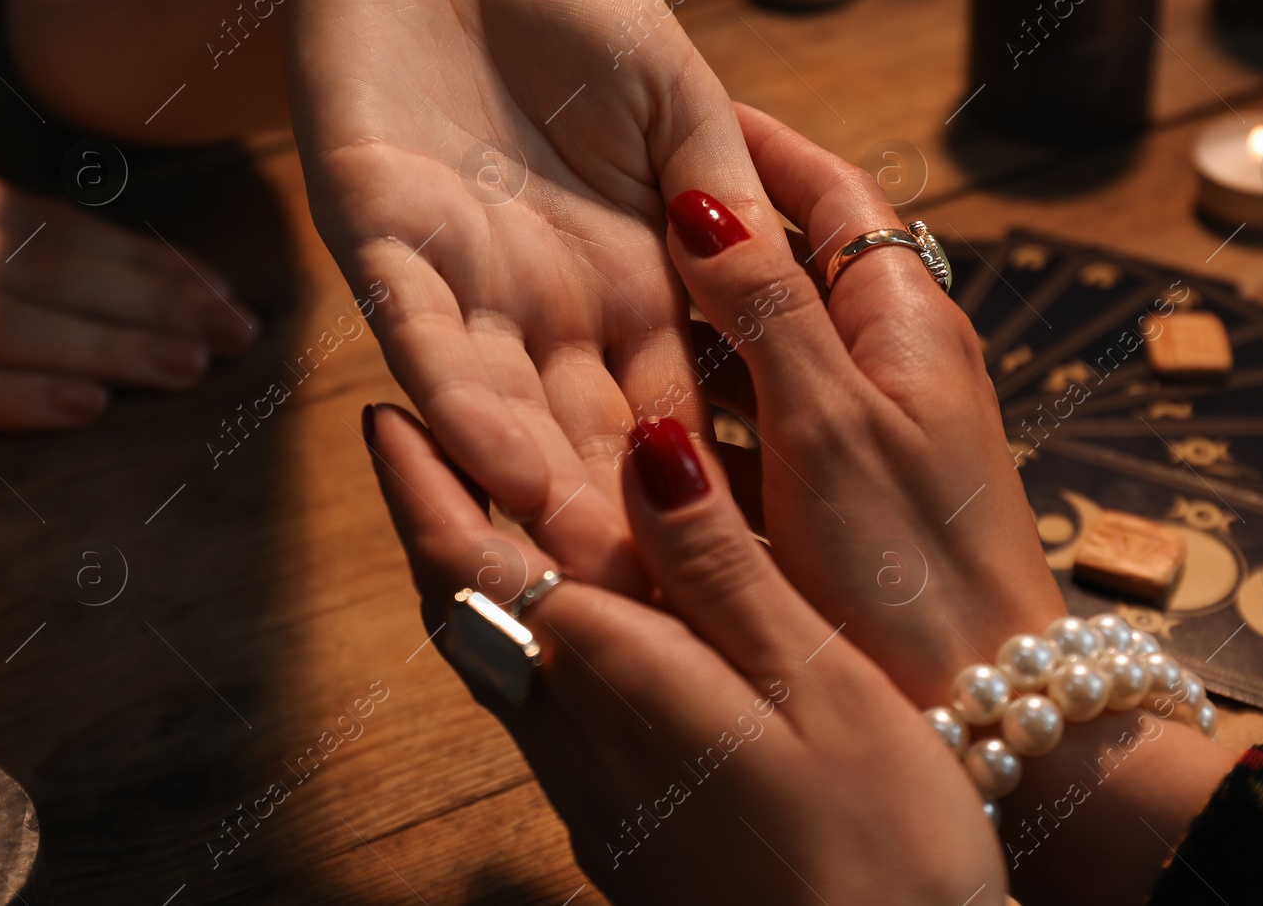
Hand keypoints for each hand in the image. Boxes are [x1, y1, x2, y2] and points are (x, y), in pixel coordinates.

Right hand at [0, 147, 257, 428]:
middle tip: (238, 328)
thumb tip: (65, 268)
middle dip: (152, 300)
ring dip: (107, 344)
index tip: (218, 287)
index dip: (139, 259)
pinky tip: (86, 406)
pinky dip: (9, 395)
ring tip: (190, 365)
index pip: (46, 226)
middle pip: (45, 268)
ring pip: (4, 320)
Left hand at [281, 0, 787, 592]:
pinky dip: (459, 395)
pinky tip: (495, 458)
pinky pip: (426, 335)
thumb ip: (721, 188)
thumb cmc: (571, 9)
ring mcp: (470, 285)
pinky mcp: (384, 246)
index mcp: (636, 281)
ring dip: (541, 487)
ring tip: (586, 566)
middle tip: (670, 610)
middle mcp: (556, 307)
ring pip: (508, 410)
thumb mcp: (680, 97)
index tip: (748, 560)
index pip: (681, 399)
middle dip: (624, 518)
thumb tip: (776, 280)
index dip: (707, 475)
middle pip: (594, 435)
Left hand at [364, 401, 1006, 905]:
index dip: (420, 484)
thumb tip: (639, 443)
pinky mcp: (626, 835)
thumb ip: (717, 568)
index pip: (473, 566)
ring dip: (476, 581)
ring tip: (491, 512)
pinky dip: (535, 640)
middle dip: (432, 524)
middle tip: (416, 447)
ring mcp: (596, 800)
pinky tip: (586, 629)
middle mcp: (577, 744)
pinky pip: (548, 713)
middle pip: (468, 616)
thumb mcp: (815, 682)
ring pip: (501, 666)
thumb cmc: (879, 849)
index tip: (382, 414)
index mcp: (615, 683)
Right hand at [663, 105, 1065, 706]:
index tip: (689, 110)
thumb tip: (706, 199)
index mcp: (907, 318)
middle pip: (799, 262)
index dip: (763, 147)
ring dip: (706, 319)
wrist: (984, 705)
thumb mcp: (828, 424)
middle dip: (719, 229)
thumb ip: (767, 310)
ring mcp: (874, 426)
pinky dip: (714, 406)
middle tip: (626, 203)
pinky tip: (651, 416)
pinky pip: (768, 419)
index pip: (836, 193)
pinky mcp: (850, 491)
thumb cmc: (913, 569)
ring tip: (617, 295)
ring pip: (775, 343)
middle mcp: (896, 358)